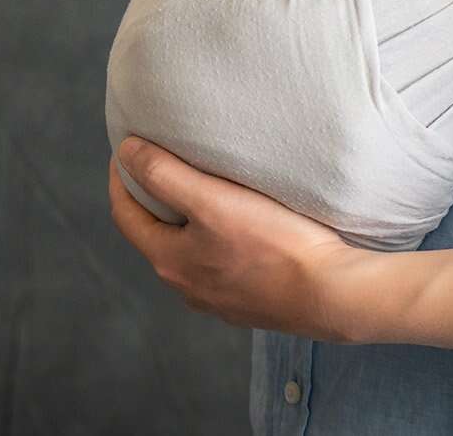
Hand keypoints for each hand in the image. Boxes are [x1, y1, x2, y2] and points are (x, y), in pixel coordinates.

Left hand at [109, 136, 373, 340]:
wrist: (331, 293)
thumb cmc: (273, 243)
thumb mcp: (212, 200)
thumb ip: (165, 174)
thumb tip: (126, 152)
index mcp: (170, 261)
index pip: (126, 216)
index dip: (120, 179)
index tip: (127, 150)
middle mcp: (187, 287)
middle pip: (156, 235)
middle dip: (154, 199)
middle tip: (165, 163)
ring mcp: (219, 300)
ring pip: (190, 252)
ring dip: (188, 222)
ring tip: (204, 189)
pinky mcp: (251, 302)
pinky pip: (220, 266)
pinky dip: (217, 241)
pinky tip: (241, 228)